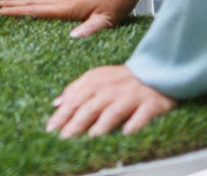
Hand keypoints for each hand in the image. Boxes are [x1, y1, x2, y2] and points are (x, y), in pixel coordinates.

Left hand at [46, 65, 176, 137]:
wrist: (156, 70)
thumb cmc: (122, 79)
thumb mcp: (97, 78)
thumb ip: (76, 89)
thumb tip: (56, 103)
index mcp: (96, 81)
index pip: (75, 99)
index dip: (62, 114)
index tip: (50, 127)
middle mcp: (111, 88)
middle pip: (90, 106)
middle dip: (76, 122)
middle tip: (64, 136)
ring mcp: (131, 96)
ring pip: (114, 111)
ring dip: (102, 124)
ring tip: (92, 136)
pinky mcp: (150, 104)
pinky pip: (142, 114)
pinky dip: (135, 123)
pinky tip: (127, 132)